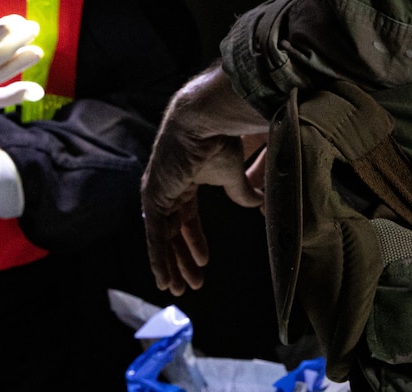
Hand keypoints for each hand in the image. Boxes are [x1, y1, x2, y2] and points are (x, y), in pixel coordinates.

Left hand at [141, 65, 267, 294]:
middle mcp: (168, 190)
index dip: (195, 242)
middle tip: (191, 284)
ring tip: (179, 288)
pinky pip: (155, 236)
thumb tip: (258, 204)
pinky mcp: (154, 198)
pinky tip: (164, 278)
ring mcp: (158, 194)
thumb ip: (242, 192)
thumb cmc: (219, 139)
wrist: (205, 122)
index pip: (186, 219)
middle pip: (172, 233)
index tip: (204, 262)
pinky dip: (159, 259)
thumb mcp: (233, 174)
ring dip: (170, 266)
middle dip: (181, 260)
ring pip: (161, 239)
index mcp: (184, 182)